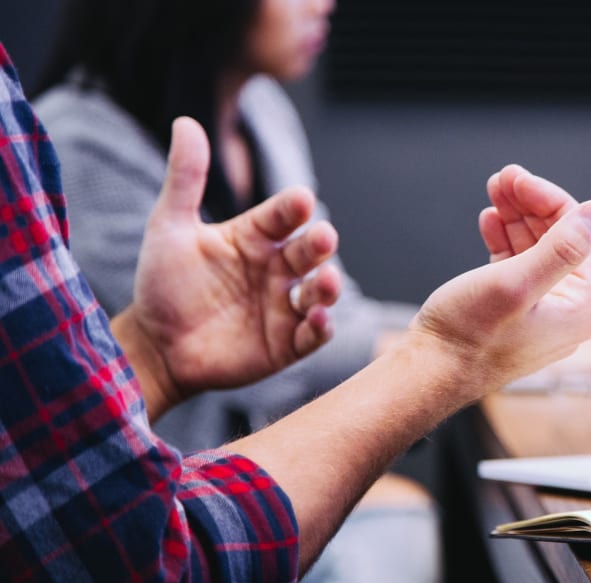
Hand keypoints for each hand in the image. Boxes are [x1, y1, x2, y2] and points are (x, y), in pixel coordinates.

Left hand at [112, 117, 341, 417]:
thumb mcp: (169, 227)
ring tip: (326, 281)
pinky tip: (318, 319)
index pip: (283, 215)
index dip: (293, 208)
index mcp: (255, 237)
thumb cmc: (163, 284)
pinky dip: (321, 327)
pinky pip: (313, 334)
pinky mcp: (286, 344)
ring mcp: (284, 306)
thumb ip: (185, 178)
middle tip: (323, 237)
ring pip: (319, 291)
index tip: (300, 199)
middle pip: (309, 251)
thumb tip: (186, 121)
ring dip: (328, 286)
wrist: (154, 346)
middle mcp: (276, 268)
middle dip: (319, 244)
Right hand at [406, 164, 590, 397]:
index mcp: (581, 307)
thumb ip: (562, 248)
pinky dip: (506, 239)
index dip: (550, 200)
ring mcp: (541, 312)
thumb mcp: (516, 283)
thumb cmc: (469, 336)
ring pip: (537, 248)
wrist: (429, 373)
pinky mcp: (515, 311)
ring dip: (517, 217)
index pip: (581, 236)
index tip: (518, 178)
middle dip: (531, 204)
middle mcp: (568, 311)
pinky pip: (519, 265)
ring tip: (494, 190)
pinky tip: (490, 221)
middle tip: (503, 177)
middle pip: (560, 239)